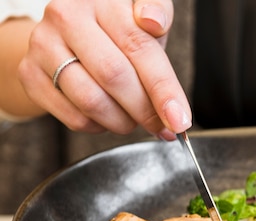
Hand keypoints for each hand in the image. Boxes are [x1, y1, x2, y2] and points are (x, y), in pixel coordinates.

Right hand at [17, 0, 189, 138]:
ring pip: (91, 101)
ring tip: (134, 120)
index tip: (179, 119)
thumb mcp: (143, 15)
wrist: (70, 34)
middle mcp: (67, 16)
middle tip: (161, 125)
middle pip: (113, 76)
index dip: (163, 89)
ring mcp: (44, 45)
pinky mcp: (30, 73)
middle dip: (145, 111)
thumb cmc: (117, 28)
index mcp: (102, 0)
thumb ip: (159, 17)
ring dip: (122, 122)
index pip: (139, 47)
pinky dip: (99, 127)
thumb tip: (154, 21)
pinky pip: (73, 117)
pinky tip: (109, 116)